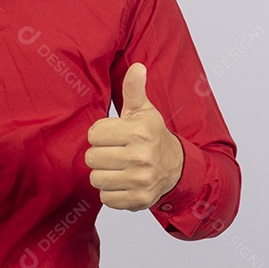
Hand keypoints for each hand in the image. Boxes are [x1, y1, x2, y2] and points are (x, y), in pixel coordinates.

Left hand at [85, 63, 183, 210]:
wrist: (176, 167)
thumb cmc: (152, 135)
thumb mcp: (144, 111)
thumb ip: (134, 89)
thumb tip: (137, 67)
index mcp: (139, 132)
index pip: (94, 134)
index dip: (100, 134)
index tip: (113, 135)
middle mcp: (141, 157)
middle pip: (92, 157)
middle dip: (100, 154)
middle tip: (114, 151)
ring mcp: (141, 181)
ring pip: (97, 179)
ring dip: (104, 173)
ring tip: (117, 166)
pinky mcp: (139, 200)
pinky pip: (106, 198)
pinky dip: (111, 192)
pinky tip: (122, 181)